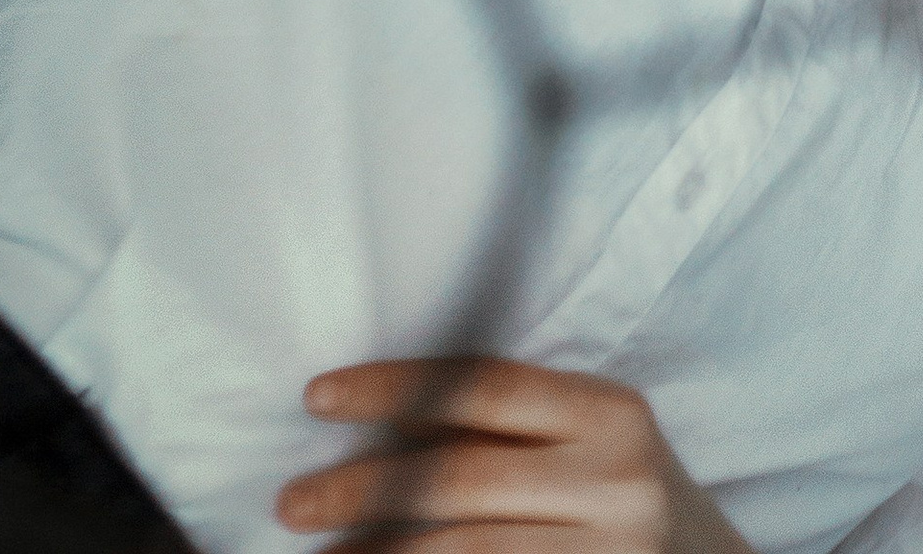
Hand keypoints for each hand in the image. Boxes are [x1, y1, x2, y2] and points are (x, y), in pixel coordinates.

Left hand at [274, 356, 753, 551]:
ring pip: (461, 552)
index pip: (482, 385)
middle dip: (363, 488)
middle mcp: (613, 480)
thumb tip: (384, 421)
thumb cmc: (630, 494)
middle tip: (292, 501)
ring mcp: (604, 552)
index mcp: (609, 413)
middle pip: (459, 477)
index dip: (394, 387)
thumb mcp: (594, 440)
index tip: (319, 396)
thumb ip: (513, 427)